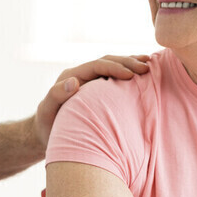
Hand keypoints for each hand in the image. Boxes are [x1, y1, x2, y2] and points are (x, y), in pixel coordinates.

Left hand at [33, 55, 149, 149]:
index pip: (97, 66)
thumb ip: (55, 96)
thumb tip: (73, 82)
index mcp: (71, 76)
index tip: (132, 75)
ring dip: (131, 64)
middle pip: (108, 61)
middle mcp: (82, 75)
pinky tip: (144, 76)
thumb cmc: (47, 127)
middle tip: (146, 68)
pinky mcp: (98, 91)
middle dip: (128, 62)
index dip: (115, 67)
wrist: (45, 135)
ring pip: (114, 66)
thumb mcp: (47, 112)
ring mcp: (90, 82)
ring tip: (150, 64)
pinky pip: (115, 79)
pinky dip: (129, 74)